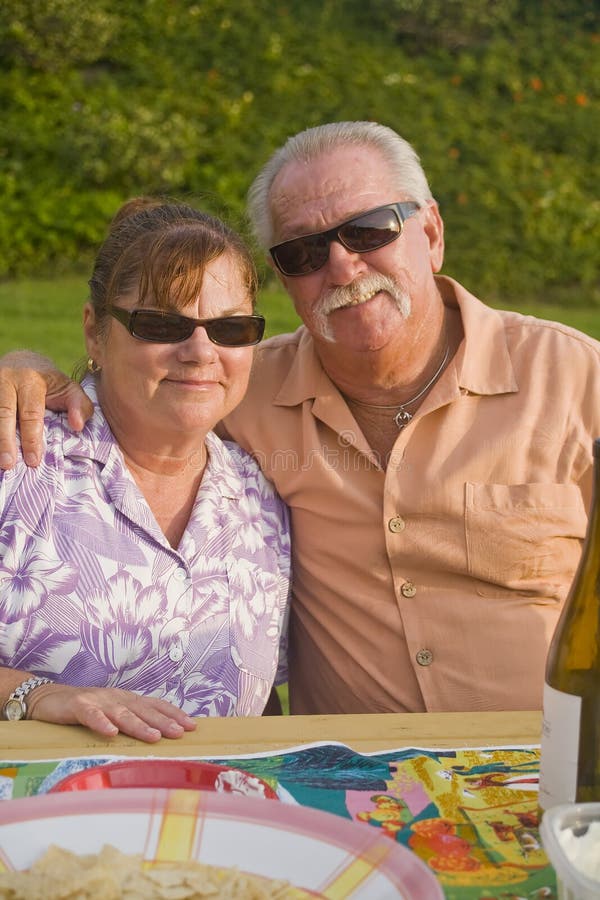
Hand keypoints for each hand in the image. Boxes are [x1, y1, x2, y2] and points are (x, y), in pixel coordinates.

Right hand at [0, 352, 92, 469]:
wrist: (22, 362)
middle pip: (4, 414)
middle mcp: (7, 380)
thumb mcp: (70, 389)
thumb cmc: (50, 383)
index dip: (32, 438)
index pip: (31, 413)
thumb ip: (80, 406)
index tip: (33, 460)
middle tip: (8, 464)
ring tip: (0, 461)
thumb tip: (78, 426)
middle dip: (5, 441)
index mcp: (31, 380)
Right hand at [27, 682, 196, 742]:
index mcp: (127, 700)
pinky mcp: (78, 705)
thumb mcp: (112, 713)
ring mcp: (99, 700)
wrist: (49, 698)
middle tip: (181, 732)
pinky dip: (102, 723)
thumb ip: (131, 720)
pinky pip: (91, 715)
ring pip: (122, 714)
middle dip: (164, 721)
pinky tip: (111, 733)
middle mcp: (117, 698)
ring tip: (154, 736)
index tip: (192, 725)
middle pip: (144, 710)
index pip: (155, 705)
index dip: (173, 714)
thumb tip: (157, 735)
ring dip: (139, 725)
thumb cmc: (85, 709)